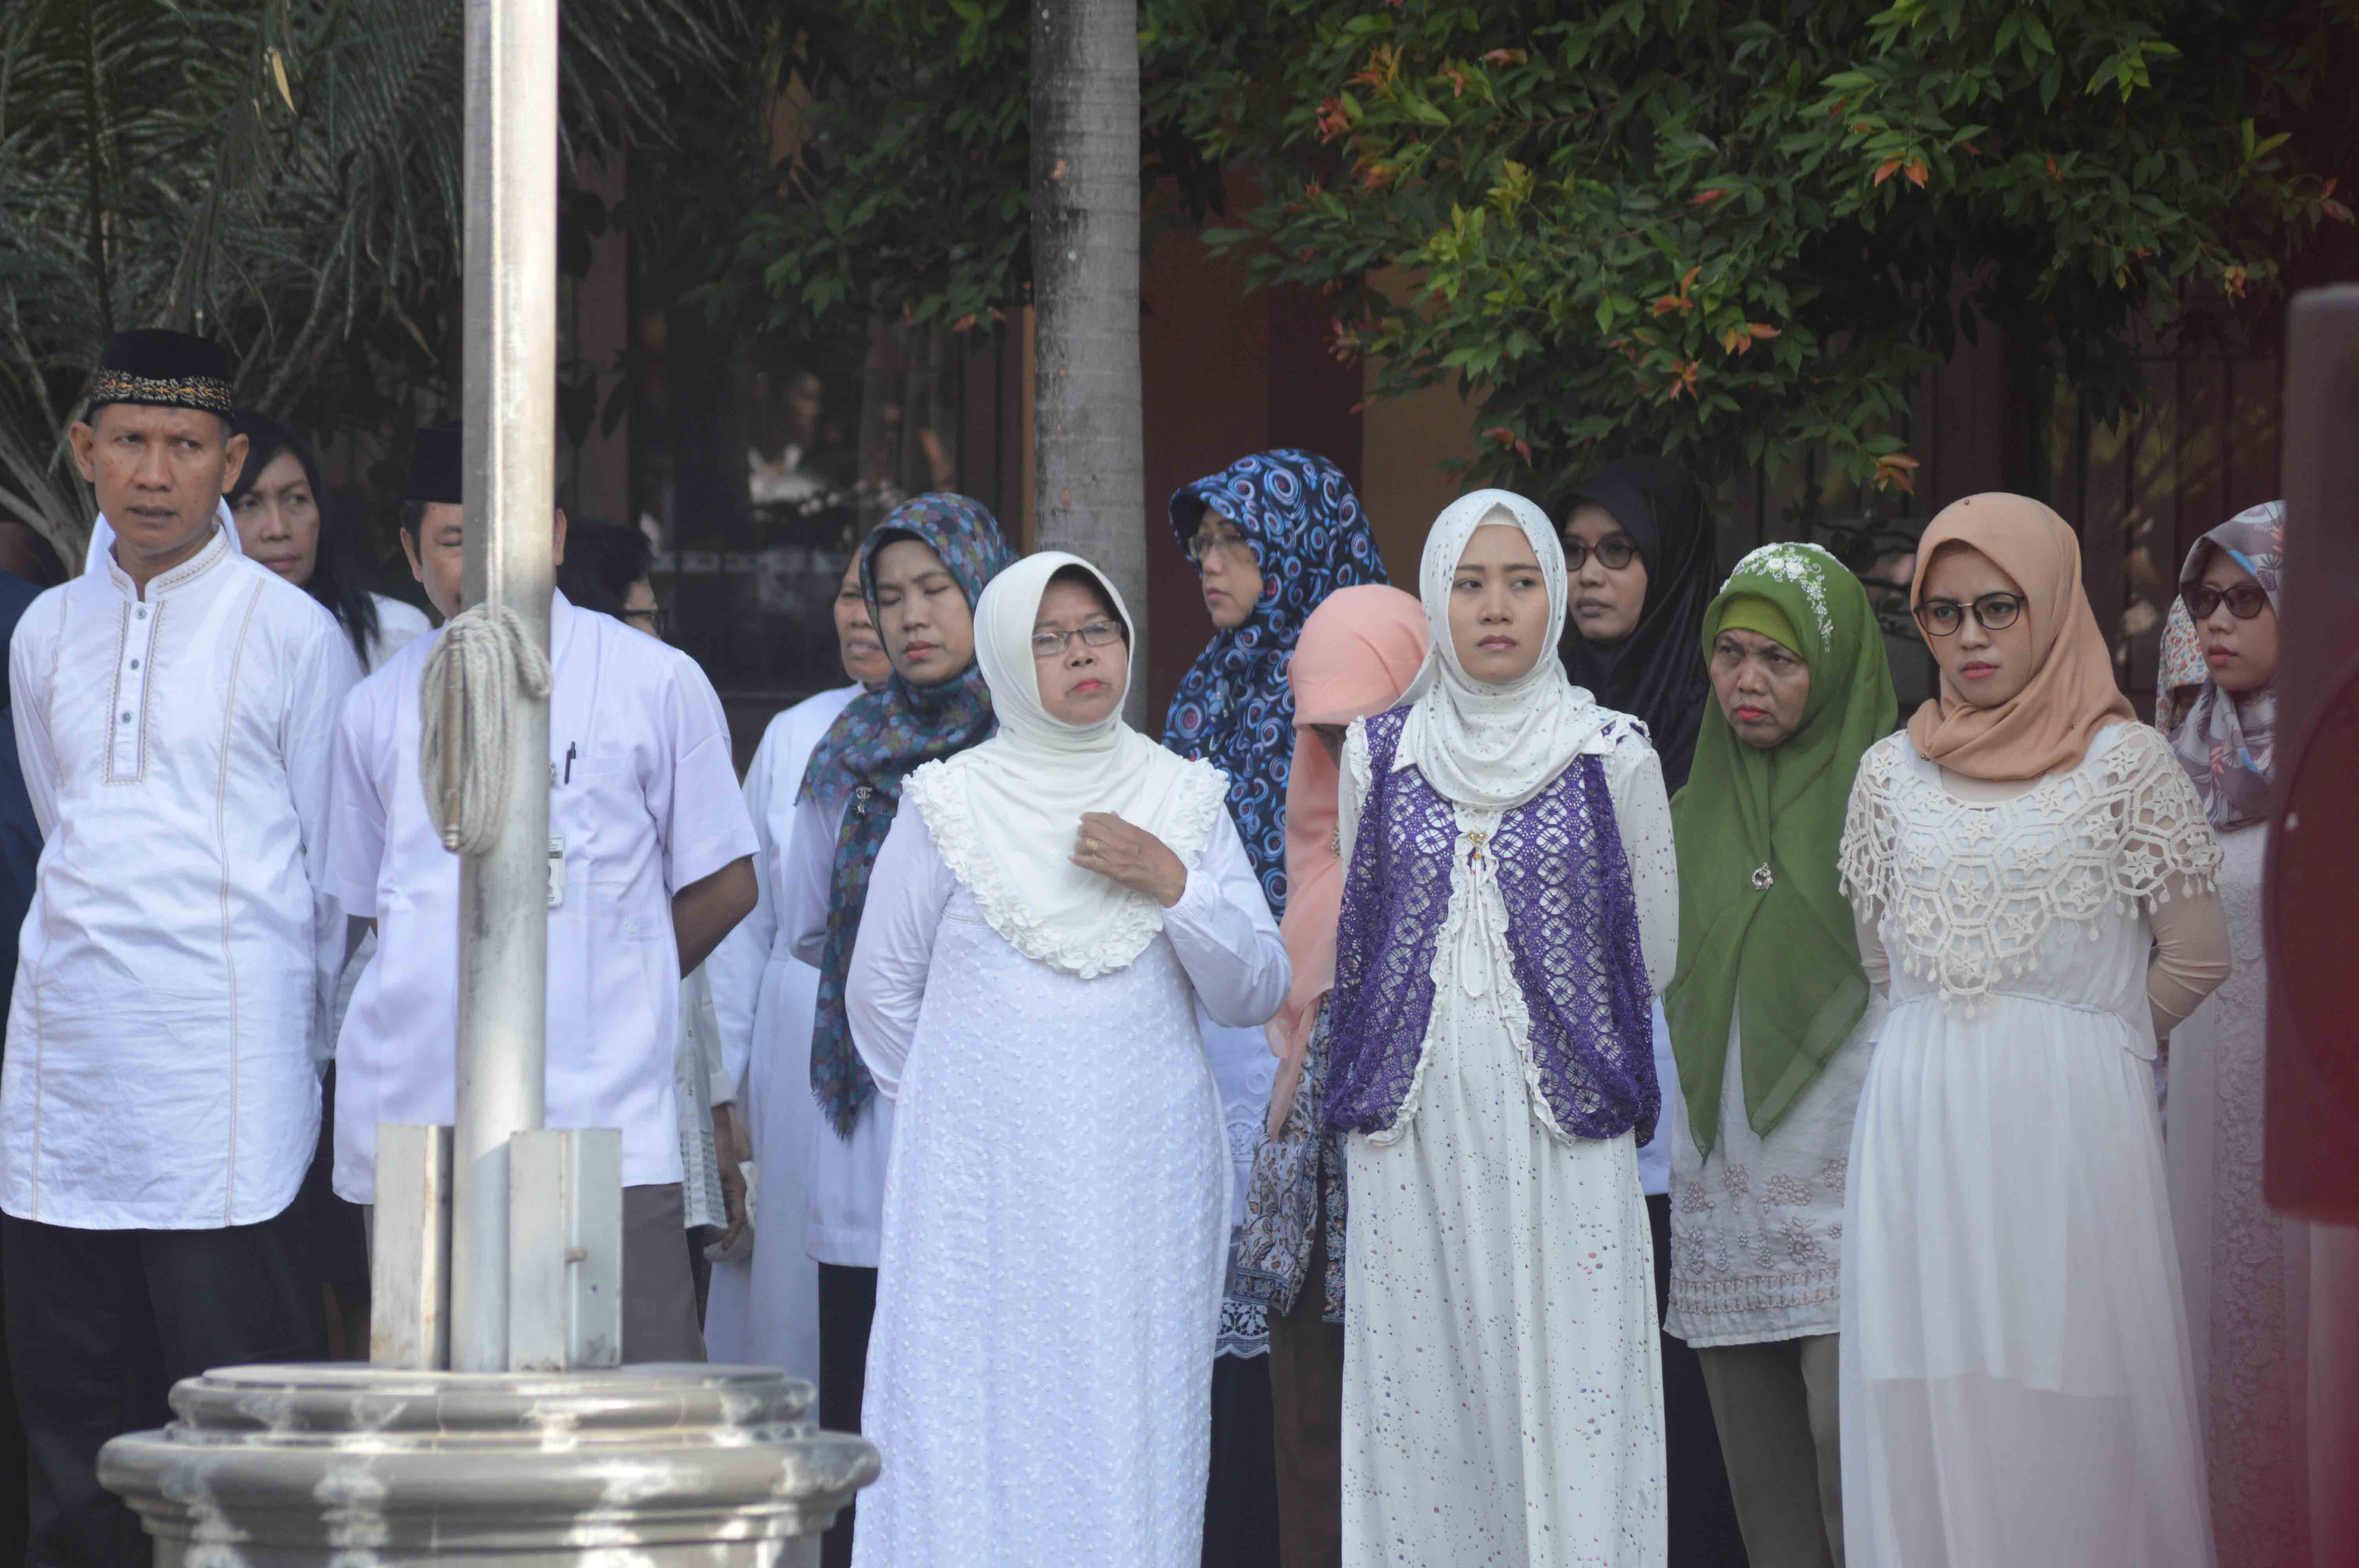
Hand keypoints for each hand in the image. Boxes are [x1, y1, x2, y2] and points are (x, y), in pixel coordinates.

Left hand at [711, 1103, 749, 1250]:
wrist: (714, 1135)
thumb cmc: (714, 1154)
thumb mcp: (709, 1176)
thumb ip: (703, 1195)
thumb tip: (694, 1214)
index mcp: (737, 1191)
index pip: (738, 1218)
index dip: (731, 1234)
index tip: (724, 1246)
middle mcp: (736, 1192)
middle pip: (732, 1217)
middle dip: (723, 1232)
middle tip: (710, 1246)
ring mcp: (729, 1189)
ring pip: (725, 1211)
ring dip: (717, 1223)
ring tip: (704, 1237)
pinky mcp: (722, 1186)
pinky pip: (719, 1204)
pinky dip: (712, 1213)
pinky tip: (701, 1219)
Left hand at [1072, 811, 1187, 907]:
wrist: (1166, 877)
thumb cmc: (1159, 855)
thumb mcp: (1145, 835)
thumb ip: (1126, 826)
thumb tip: (1112, 815)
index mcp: (1128, 830)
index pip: (1103, 817)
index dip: (1090, 816)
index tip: (1084, 818)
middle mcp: (1118, 840)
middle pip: (1090, 829)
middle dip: (1082, 829)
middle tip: (1082, 832)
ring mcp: (1114, 856)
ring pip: (1086, 845)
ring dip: (1080, 844)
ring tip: (1080, 846)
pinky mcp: (1111, 871)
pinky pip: (1090, 863)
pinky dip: (1079, 860)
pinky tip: (1072, 858)